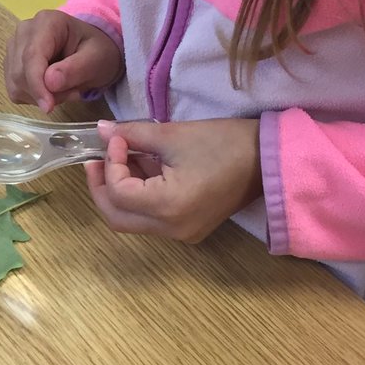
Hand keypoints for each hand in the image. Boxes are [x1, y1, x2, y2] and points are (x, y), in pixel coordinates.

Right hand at [4, 10, 122, 111]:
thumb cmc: (97, 52)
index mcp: (47, 22)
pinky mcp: (11, 64)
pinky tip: (52, 89)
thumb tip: (49, 83)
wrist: (93, 51)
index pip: (32, 56)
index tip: (48, 107)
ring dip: (41, 96)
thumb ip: (75, 70)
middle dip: (45, 91)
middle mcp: (24, 31)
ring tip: (67, 88)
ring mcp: (14, 47)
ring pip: (16, 83)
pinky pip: (16, 90)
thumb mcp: (97, 60)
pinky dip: (35, 97)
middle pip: (21, 72)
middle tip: (73, 92)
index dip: (37, 84)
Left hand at [85, 118, 261, 242]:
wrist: (268, 159)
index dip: (110, 164)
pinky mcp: (189, 228)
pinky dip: (138, 196)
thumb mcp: (172, 135)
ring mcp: (182, 234)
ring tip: (121, 158)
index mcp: (169, 207)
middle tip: (96, 159)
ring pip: (132, 221)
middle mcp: (172, 230)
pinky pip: (151, 218)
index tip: (116, 138)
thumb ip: (132, 135)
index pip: (118, 193)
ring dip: (119, 191)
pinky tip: (142, 169)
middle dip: (101, 187)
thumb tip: (102, 130)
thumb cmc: (223, 143)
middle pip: (117, 218)